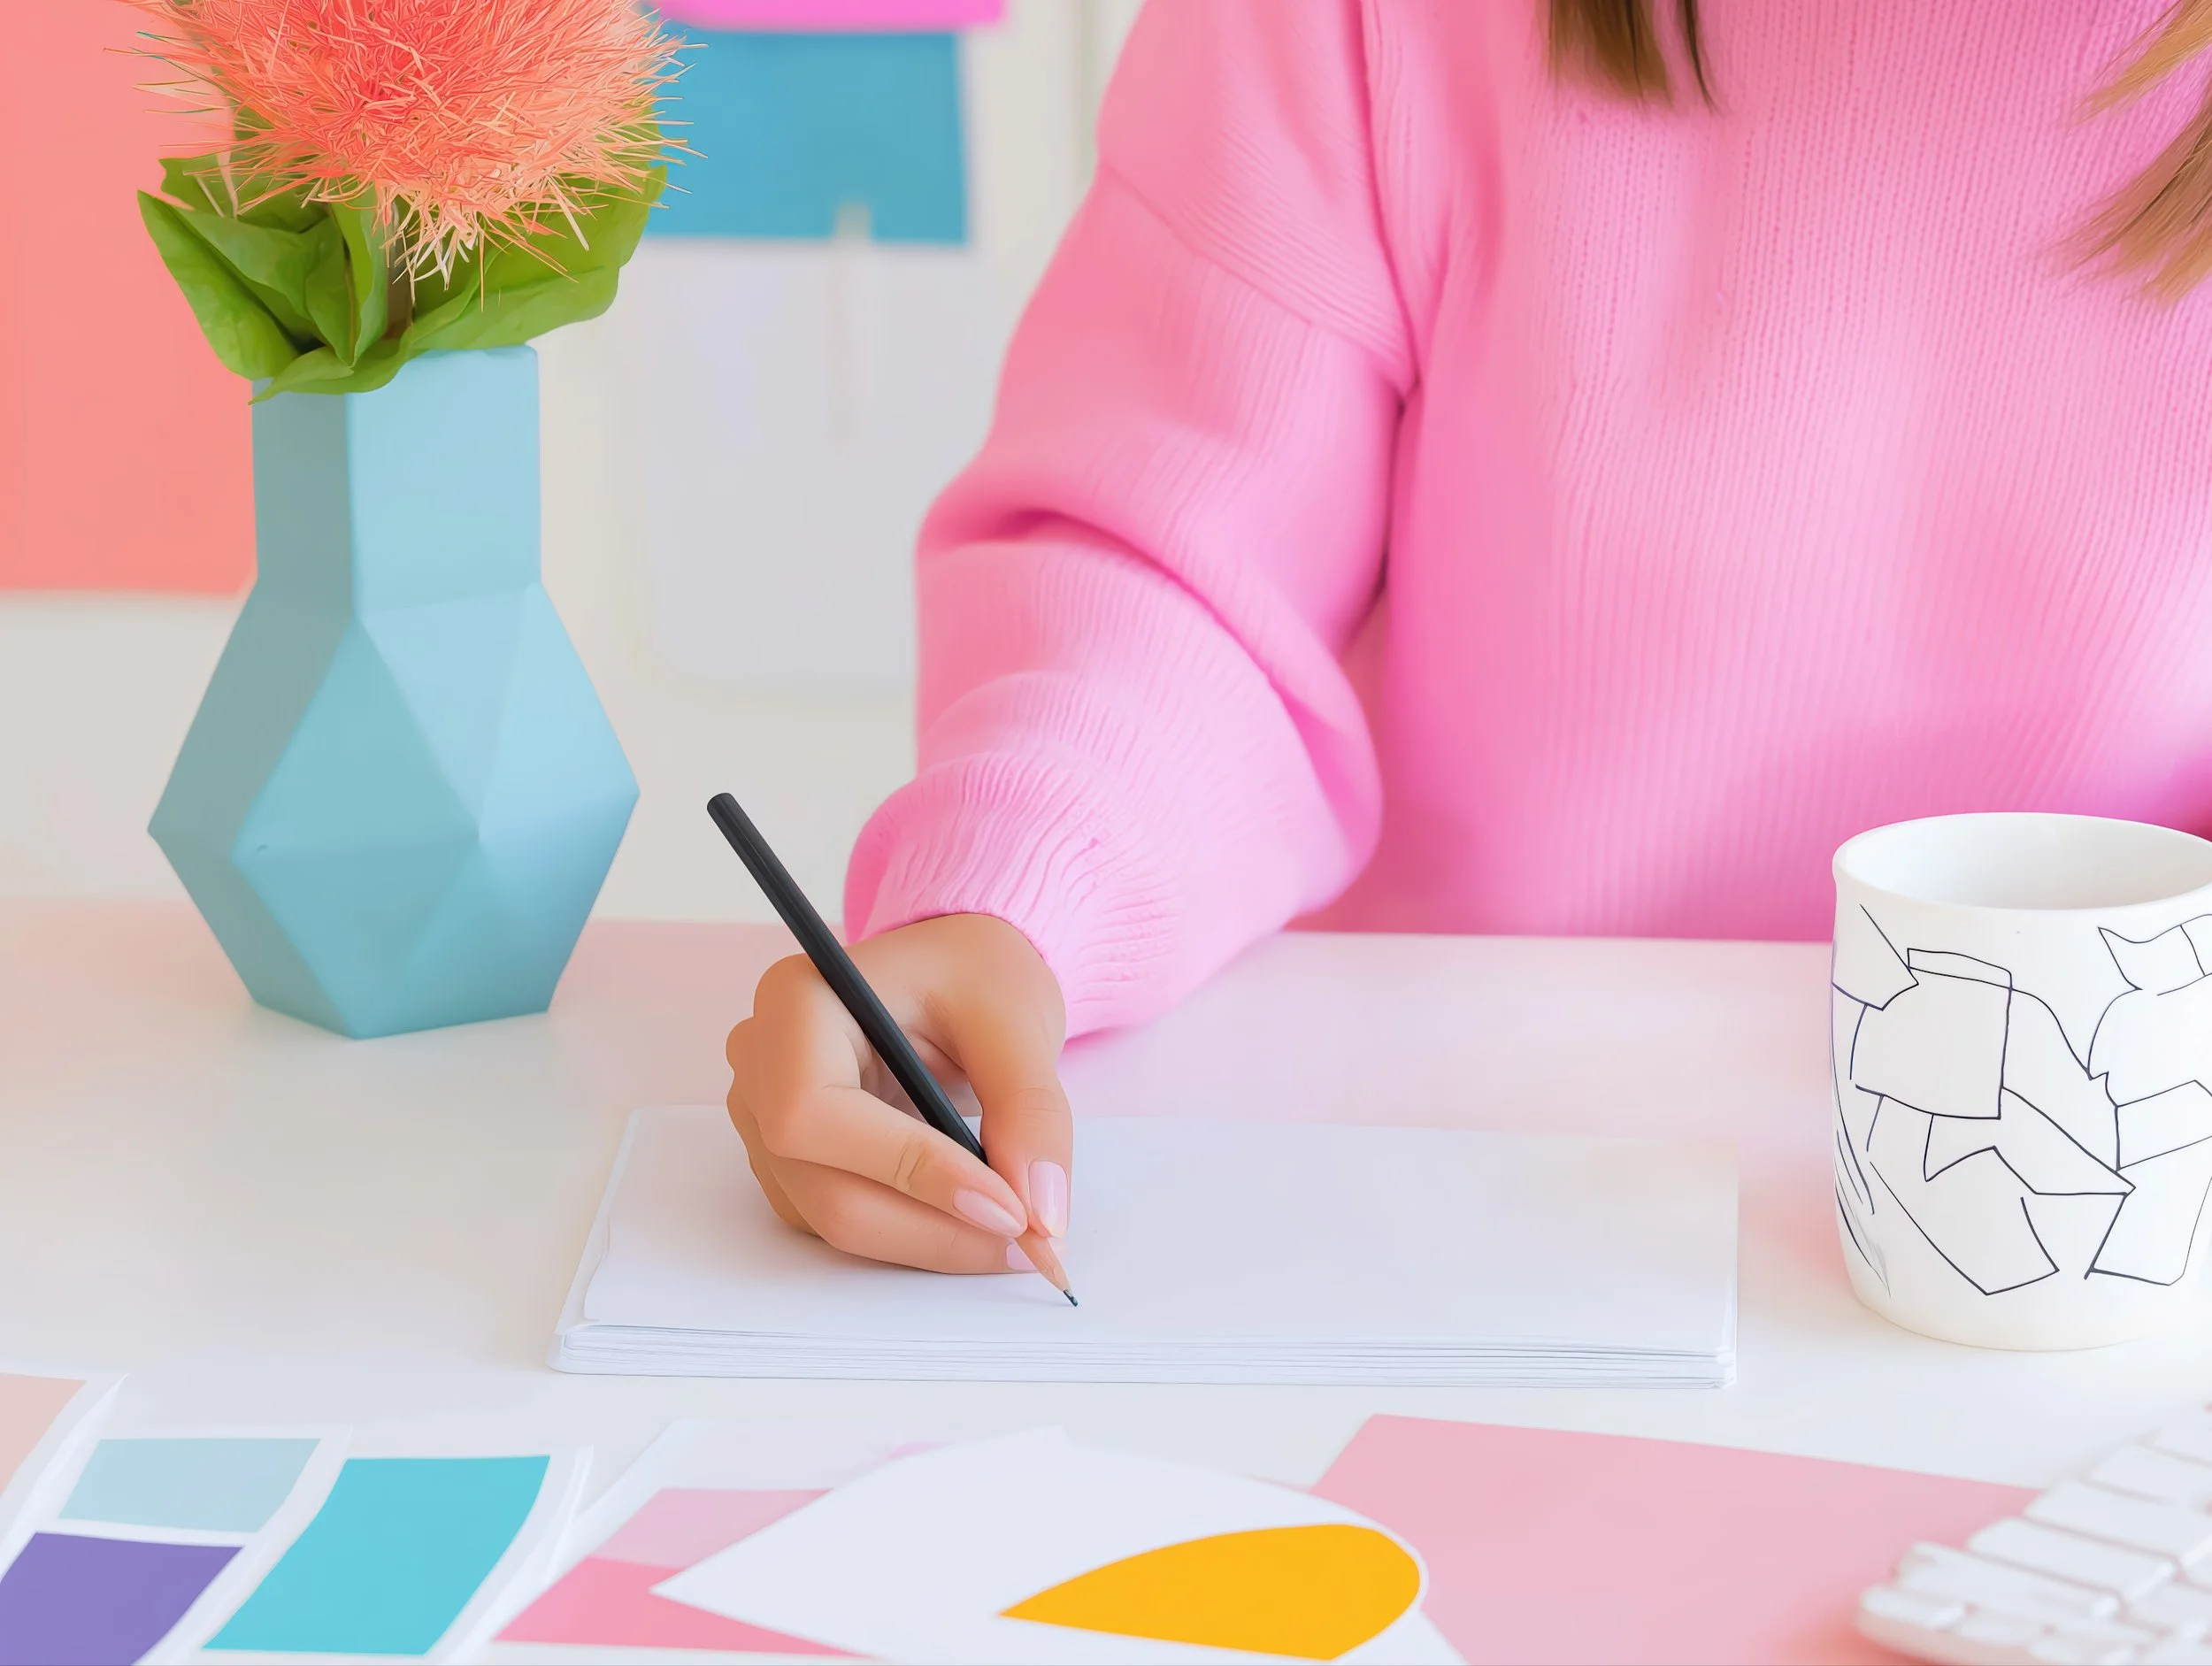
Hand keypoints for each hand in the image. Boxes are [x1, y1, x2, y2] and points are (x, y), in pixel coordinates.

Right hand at [726, 913, 1072, 1272]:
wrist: (959, 980)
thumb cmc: (975, 977)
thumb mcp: (1019, 1018)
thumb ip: (1030, 1111)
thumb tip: (1040, 1214)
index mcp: (797, 1003)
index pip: (815, 1112)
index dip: (910, 1170)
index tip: (1007, 1206)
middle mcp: (761, 1066)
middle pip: (824, 1187)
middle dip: (935, 1228)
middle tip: (1030, 1241)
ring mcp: (765, 1122)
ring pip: (835, 1221)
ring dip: (931, 1241)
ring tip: (1014, 1229)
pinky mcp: (790, 1166)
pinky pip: (843, 1225)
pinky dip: (915, 1236)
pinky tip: (968, 1216)